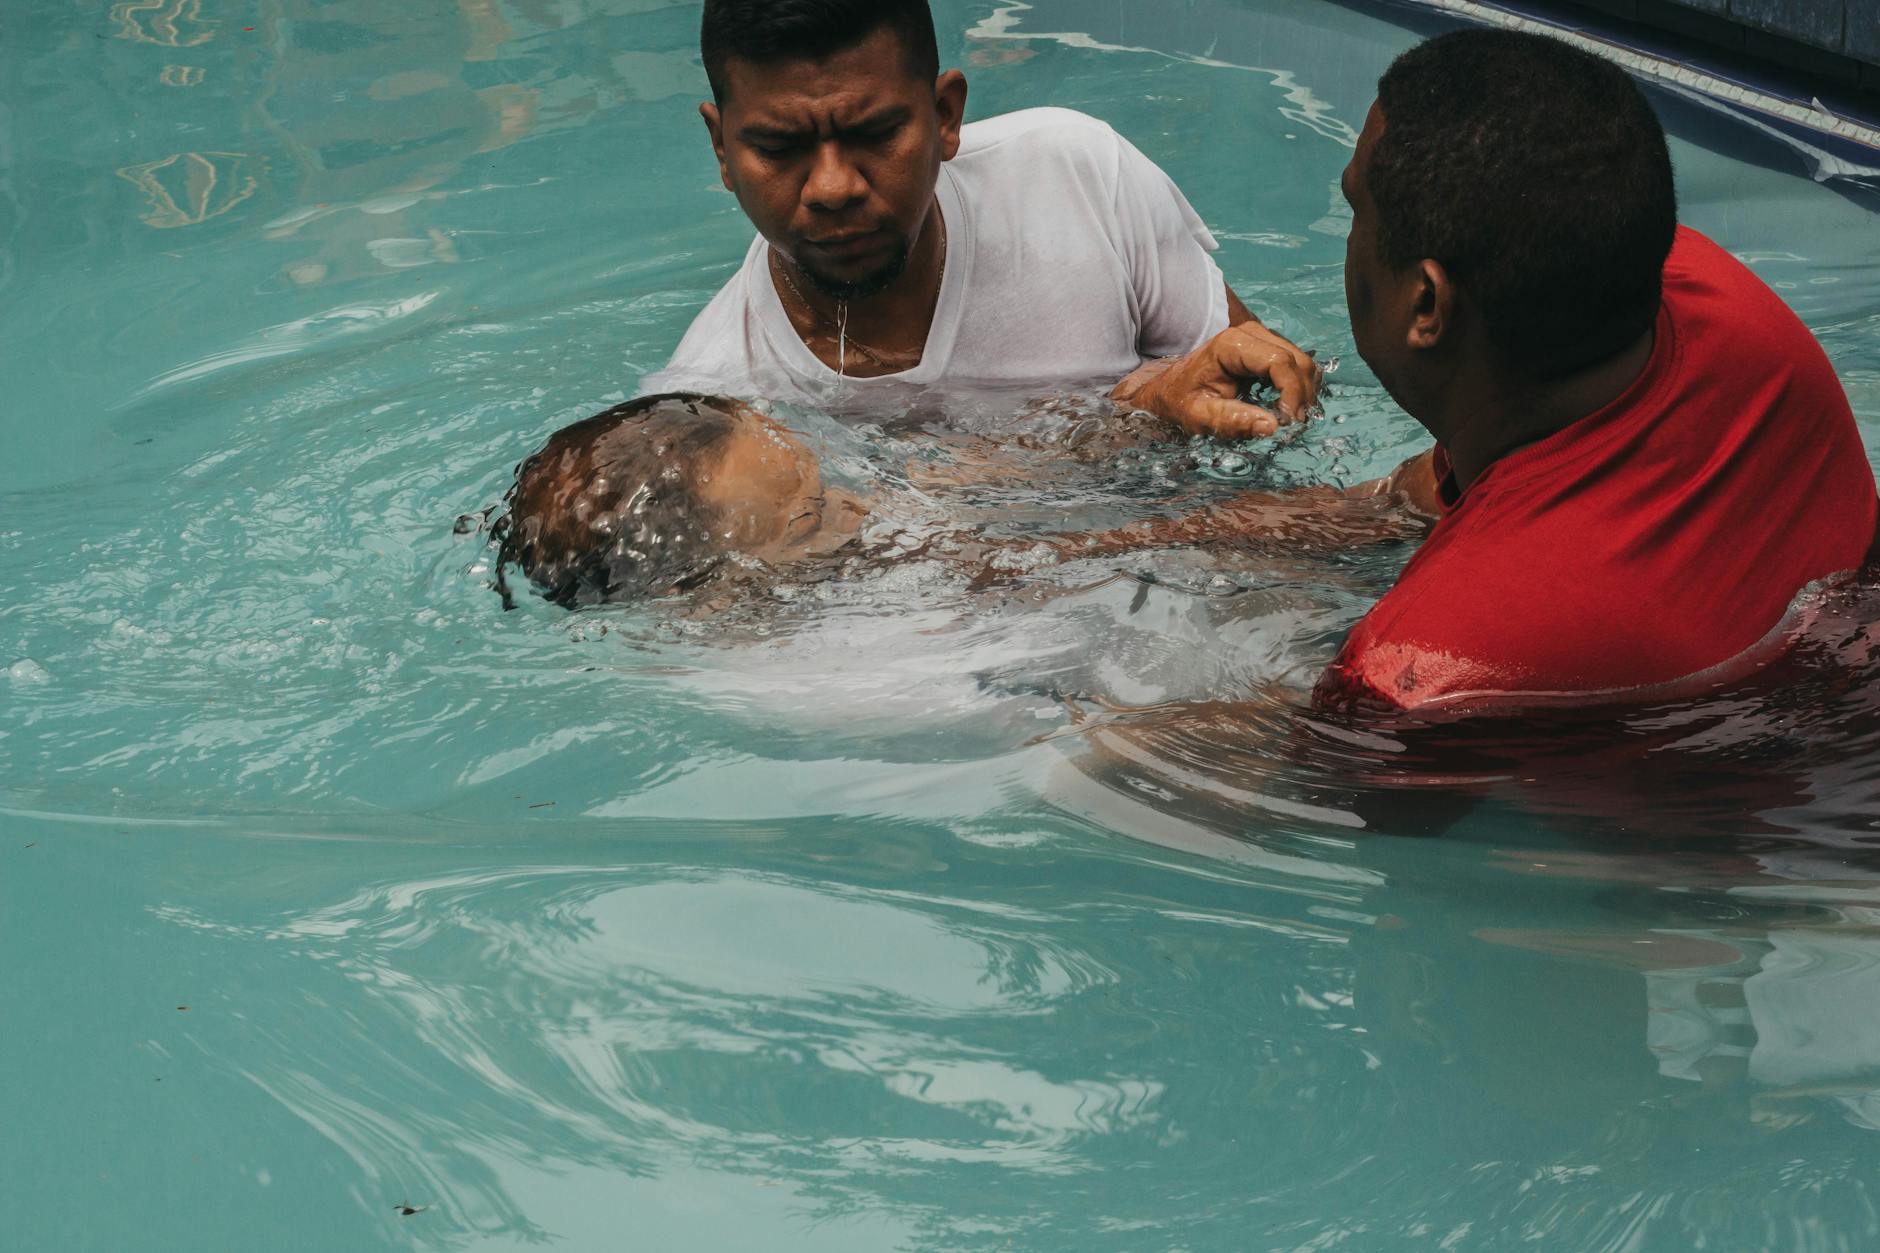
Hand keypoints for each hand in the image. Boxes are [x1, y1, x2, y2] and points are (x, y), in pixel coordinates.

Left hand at [1113, 323, 1322, 439]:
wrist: (1171, 390)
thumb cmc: (1180, 401)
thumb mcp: (1197, 415)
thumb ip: (1231, 420)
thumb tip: (1271, 427)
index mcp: (1232, 344)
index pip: (1280, 362)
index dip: (1292, 393)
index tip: (1290, 422)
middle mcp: (1252, 334)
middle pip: (1298, 361)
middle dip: (1302, 396)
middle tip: (1293, 427)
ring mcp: (1263, 339)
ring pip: (1302, 364)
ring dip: (1304, 394)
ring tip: (1290, 421)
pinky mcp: (1269, 350)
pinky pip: (1297, 367)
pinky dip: (1300, 389)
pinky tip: (1286, 409)